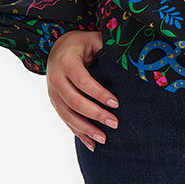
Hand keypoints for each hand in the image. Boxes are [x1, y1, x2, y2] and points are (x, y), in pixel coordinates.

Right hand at [46, 30, 118, 149]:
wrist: (57, 48)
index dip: (99, 94)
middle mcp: (55, 77)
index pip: (82, 81)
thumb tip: (132, 57)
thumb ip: (109, 47)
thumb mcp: (94, 39)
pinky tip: (91, 144)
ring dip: (86, 128)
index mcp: (66, 60)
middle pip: (74, 101)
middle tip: (115, 124)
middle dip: (95, 114)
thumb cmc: (82, 44)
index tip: (116, 104)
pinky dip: (78, 133)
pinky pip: (65, 120)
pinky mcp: (54, 102)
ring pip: (67, 114)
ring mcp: (52, 91)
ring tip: (104, 138)